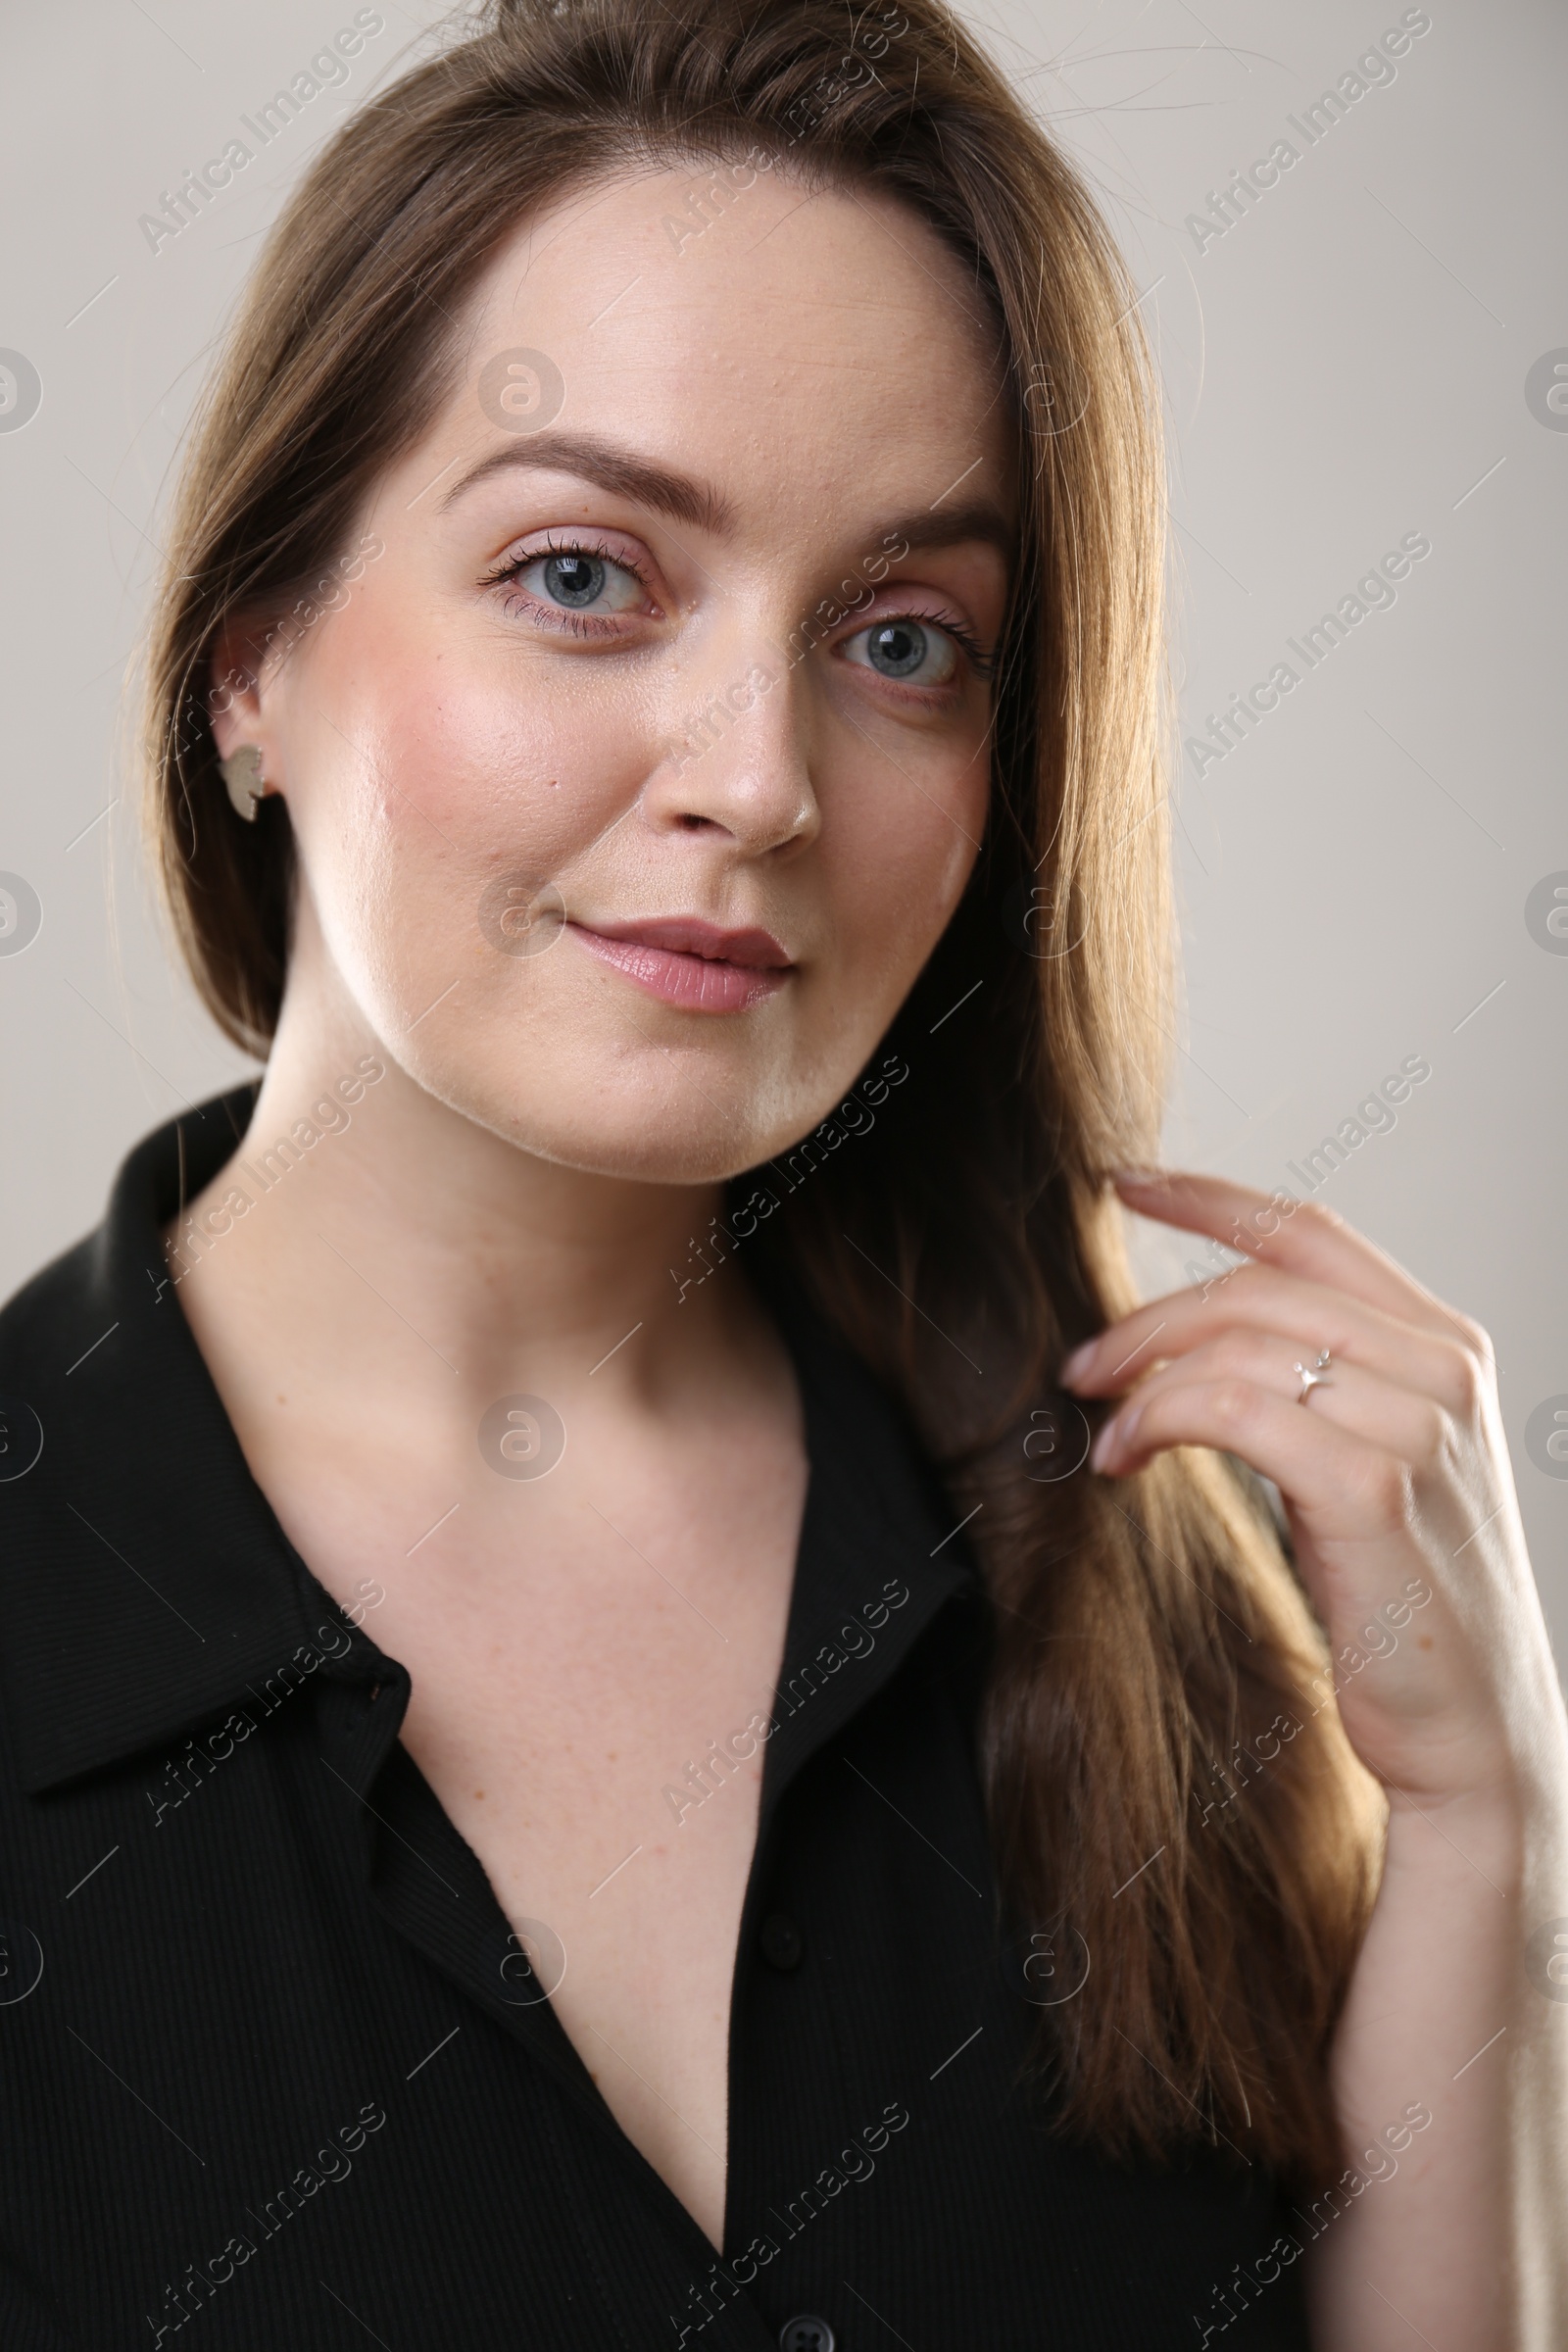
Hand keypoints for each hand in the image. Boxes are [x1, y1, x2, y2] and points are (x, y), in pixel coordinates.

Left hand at [1060, 1171, 1564, 1817]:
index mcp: (1445, 1347)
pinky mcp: (1374, 1487)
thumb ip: (1320, 1388)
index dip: (1209, 1196)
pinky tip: (1127, 1458)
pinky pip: (1233, 1409)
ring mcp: (1417, 1424)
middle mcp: (1441, 1369)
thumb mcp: (1373, 1467)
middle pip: (1257, 1286)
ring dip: (1145, 1378)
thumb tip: (1195, 1342)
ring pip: (1239, 1343)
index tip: (1125, 1179)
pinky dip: (1160, 1419)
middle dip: (1149, 1316)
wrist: (1476, 1736)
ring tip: (1105, 1433)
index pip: (1311, 1233)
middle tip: (1082, 1366)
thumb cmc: (1406, 1605)